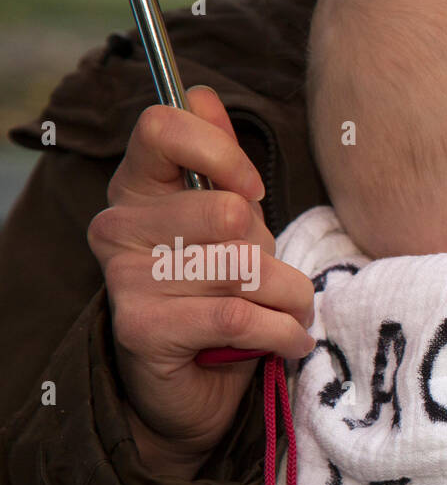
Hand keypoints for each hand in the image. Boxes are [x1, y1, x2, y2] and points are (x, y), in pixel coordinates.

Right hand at [88, 86, 315, 479]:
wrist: (200, 389)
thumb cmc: (221, 295)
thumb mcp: (232, 224)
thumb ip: (219, 161)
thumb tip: (203, 95)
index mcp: (138, 187)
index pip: (163, 128)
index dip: (223, 155)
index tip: (251, 193)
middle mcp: (118, 227)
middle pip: (224, 211)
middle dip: (273, 253)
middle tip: (276, 282)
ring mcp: (125, 279)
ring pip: (243, 267)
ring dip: (289, 299)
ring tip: (288, 314)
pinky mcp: (142, 328)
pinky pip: (238, 315)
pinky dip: (282, 333)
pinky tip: (287, 341)